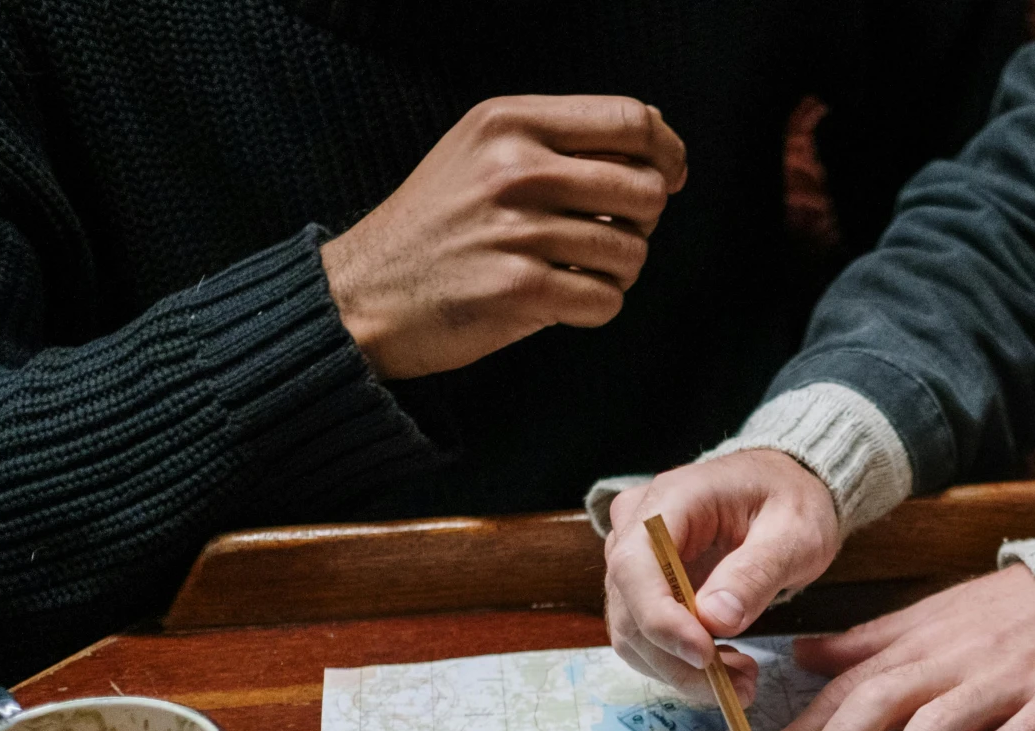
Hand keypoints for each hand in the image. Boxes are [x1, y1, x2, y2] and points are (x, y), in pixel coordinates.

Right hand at [320, 96, 687, 379]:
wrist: (365, 292)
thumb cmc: (437, 225)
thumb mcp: (482, 152)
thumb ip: (559, 141)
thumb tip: (657, 146)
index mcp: (509, 122)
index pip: (630, 120)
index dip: (666, 152)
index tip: (669, 176)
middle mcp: (514, 168)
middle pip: (645, 189)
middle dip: (642, 221)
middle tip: (608, 235)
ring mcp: (516, 229)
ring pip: (632, 251)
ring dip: (617, 271)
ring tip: (575, 270)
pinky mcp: (519, 288)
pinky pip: (606, 299)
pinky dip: (595, 306)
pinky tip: (561, 299)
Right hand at [603, 450, 840, 702]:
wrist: (786, 489)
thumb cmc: (793, 501)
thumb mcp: (794, 532)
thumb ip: (756, 572)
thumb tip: (715, 620)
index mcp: (671, 500)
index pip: (635, 565)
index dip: (661, 619)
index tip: (705, 657)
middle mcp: (636, 528)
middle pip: (629, 609)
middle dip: (679, 660)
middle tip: (741, 685)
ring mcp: (635, 559)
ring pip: (633, 633)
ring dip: (681, 671)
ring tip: (741, 680)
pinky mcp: (646, 588)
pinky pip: (647, 637)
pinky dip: (680, 664)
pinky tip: (724, 666)